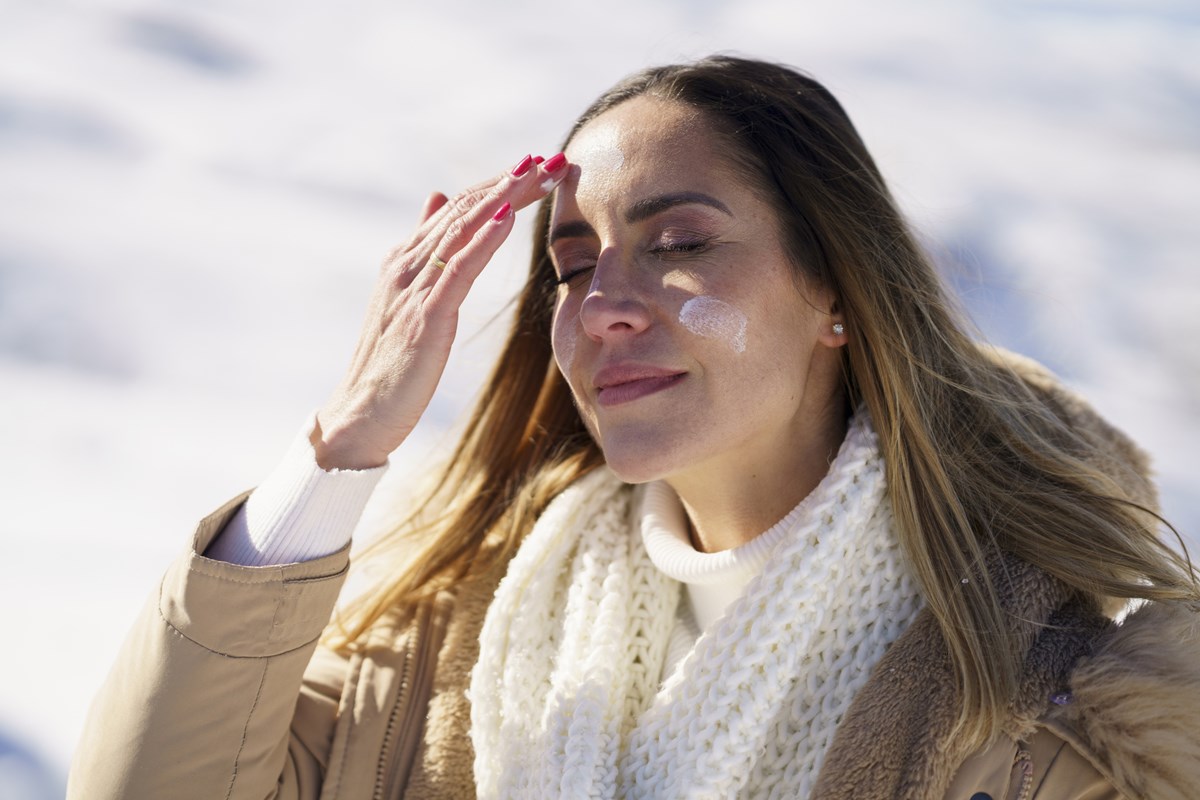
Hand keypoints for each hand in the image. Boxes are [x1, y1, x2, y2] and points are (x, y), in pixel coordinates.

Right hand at [312, 153, 568, 469]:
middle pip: (467, 209)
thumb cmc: (389, 363)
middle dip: (514, 181)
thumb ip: (425, 247)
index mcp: (405, 259)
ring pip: (464, 229)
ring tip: (541, 171)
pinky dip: (484, 238)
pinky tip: (510, 216)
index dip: (502, 184)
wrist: (360, 413)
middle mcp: (407, 264)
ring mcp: (413, 288)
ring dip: (507, 196)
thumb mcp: (408, 296)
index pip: (461, 208)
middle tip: (555, 158)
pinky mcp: (425, 316)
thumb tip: (437, 197)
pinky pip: (458, 268)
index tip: (541, 165)